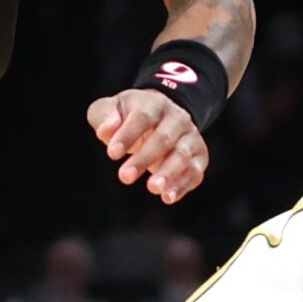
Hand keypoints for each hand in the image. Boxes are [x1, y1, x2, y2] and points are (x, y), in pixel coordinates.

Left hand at [86, 89, 207, 204]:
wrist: (161, 118)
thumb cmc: (129, 117)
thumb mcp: (111, 109)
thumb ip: (103, 115)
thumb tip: (105, 130)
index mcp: (154, 104)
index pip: (142, 117)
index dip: (128, 135)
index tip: (112, 153)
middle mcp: (177, 118)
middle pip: (163, 138)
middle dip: (144, 159)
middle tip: (124, 177)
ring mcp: (191, 137)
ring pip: (182, 155)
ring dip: (168, 173)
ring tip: (152, 188)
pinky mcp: (199, 157)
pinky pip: (194, 172)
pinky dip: (182, 185)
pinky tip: (168, 197)